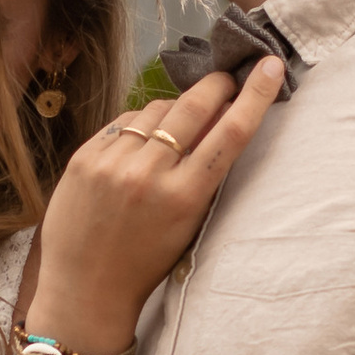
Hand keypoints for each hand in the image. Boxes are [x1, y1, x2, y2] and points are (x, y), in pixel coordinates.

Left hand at [28, 60, 283, 351]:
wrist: (84, 289)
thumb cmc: (146, 262)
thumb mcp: (189, 224)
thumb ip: (205, 173)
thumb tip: (226, 116)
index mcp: (185, 197)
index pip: (230, 132)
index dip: (255, 94)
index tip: (269, 65)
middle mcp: (149, 174)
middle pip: (194, 105)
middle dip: (216, 85)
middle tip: (226, 78)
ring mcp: (113, 162)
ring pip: (157, 107)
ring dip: (175, 108)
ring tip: (176, 128)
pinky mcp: (84, 156)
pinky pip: (124, 121)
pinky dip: (139, 125)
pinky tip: (140, 142)